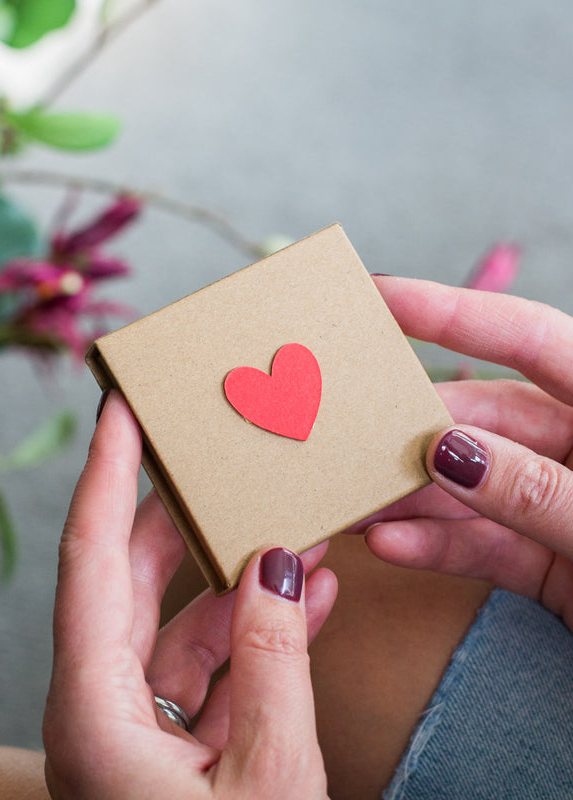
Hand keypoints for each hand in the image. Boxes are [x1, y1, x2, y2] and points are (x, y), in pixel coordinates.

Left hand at [43, 392, 336, 799]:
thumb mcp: (270, 779)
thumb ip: (272, 666)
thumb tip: (278, 568)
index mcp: (93, 715)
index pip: (89, 561)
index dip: (104, 473)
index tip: (119, 409)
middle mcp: (99, 714)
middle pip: (132, 581)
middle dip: (179, 515)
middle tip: (206, 454)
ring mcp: (133, 735)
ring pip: (179, 627)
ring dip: (238, 585)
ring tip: (292, 533)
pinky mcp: (170, 755)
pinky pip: (210, 675)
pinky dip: (254, 640)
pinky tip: (304, 602)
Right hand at [363, 277, 572, 627]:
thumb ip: (539, 490)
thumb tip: (447, 452)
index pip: (526, 337)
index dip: (448, 312)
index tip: (378, 298)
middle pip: (481, 420)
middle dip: (410, 430)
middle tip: (343, 434)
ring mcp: (566, 503)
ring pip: (472, 488)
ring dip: (412, 498)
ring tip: (353, 503)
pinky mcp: (555, 561)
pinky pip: (486, 545)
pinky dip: (439, 548)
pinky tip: (392, 546)